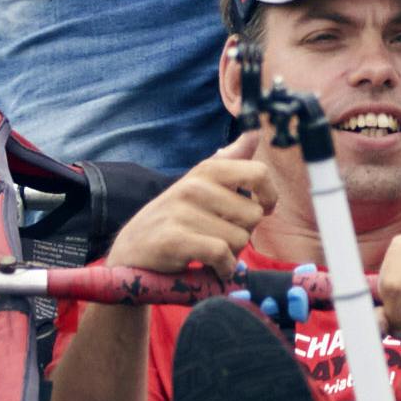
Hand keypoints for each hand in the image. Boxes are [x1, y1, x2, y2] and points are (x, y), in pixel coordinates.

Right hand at [103, 133, 271, 274]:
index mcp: (206, 170)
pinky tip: (211, 268)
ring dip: (231, 254)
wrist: (131, 251)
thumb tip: (256, 131)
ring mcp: (181, 211)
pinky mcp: (173, 239)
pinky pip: (221, 254)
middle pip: (254, 215)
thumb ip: (231, 161)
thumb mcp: (201, 184)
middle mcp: (194, 186)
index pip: (259, 173)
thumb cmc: (176, 219)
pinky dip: (222, 268)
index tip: (264, 209)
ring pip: (239, 239)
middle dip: (243, 233)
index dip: (269, 196)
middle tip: (219, 237)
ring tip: (208, 252)